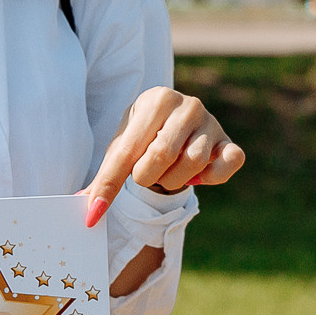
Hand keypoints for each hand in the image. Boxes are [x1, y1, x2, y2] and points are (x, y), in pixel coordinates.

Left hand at [82, 87, 245, 226]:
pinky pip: (227, 165)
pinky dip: (211, 178)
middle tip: (146, 173)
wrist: (176, 126)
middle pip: (161, 156)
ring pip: (192, 163)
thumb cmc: (144, 138)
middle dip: (147, 177)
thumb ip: (106, 176)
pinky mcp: (230, 142)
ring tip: (170, 171)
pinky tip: (198, 175)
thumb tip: (85, 207)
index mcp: (156, 100)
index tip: (93, 214)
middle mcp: (188, 105)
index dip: (109, 186)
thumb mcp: (122, 148)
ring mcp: (212, 123)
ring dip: (174, 179)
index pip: (127, 151)